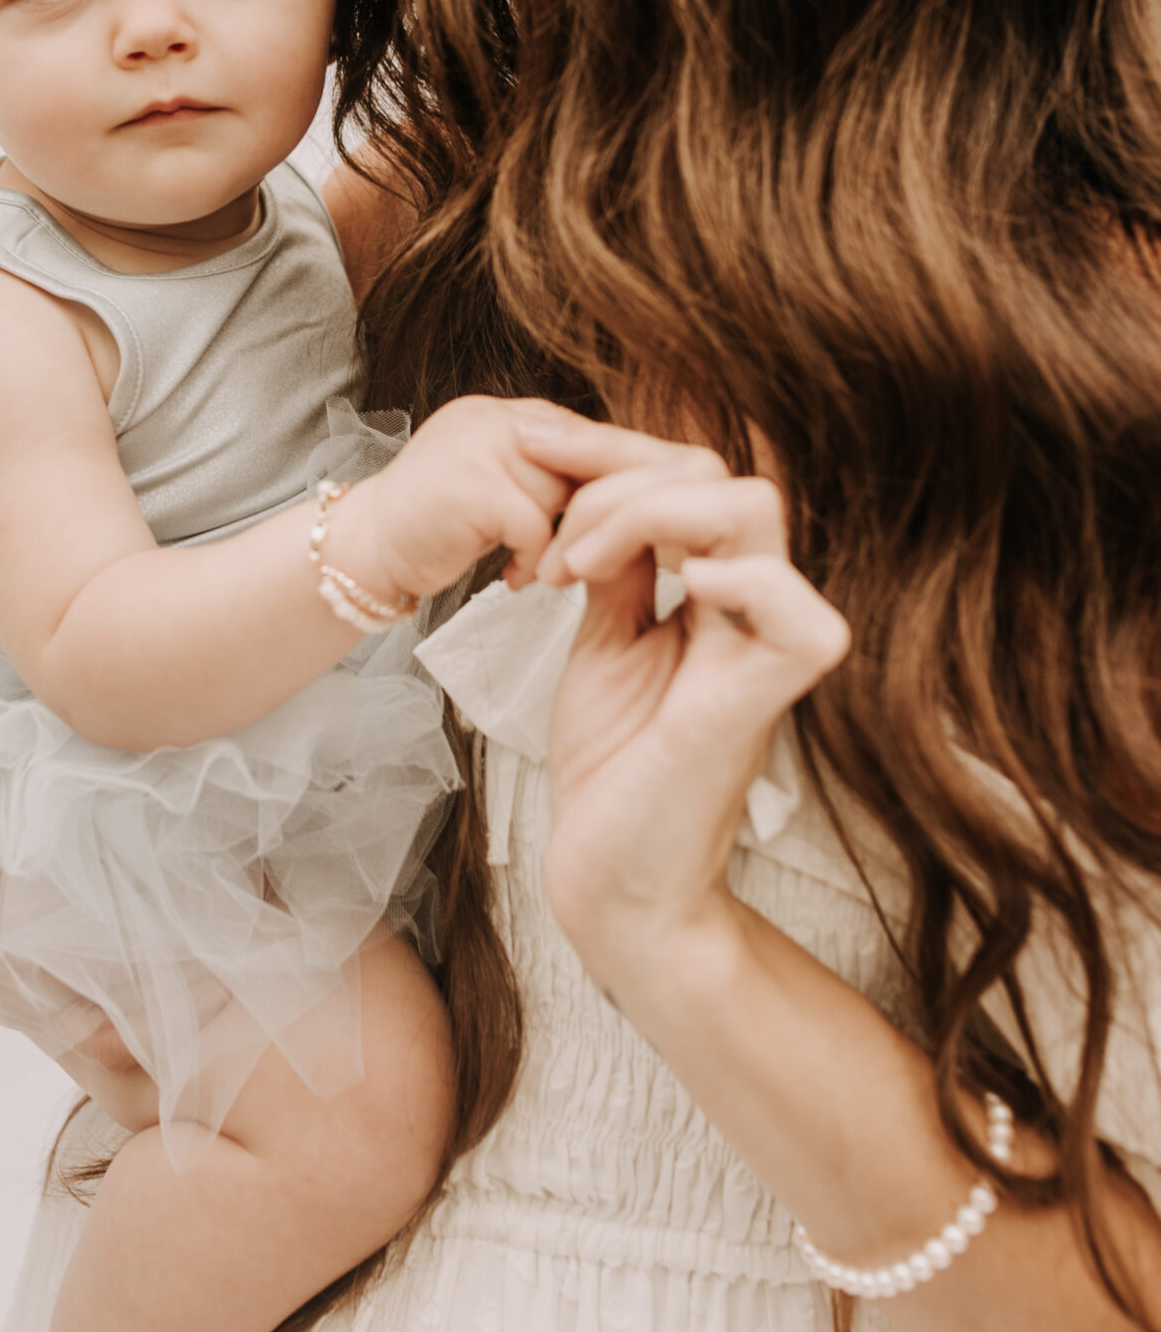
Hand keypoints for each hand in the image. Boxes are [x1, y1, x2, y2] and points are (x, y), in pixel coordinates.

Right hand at [326, 396, 580, 608]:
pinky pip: (536, 527)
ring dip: (553, 542)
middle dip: (573, 515)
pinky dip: (533, 561)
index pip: (573, 433)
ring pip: (560, 496)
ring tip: (527, 564)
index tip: (595, 525)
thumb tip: (611, 480)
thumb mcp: (484, 479)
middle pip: (575, 463)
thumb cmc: (429, 527)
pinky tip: (512, 579)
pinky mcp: (473, 486)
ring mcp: (477, 446)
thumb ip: (533, 467)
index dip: (592, 483)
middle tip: (560, 552)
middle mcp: (486, 417)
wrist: (361, 552)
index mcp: (491, 412)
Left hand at [512, 420, 850, 1005]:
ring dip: (647, 512)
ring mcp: (760, 651)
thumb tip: (600, 488)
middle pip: (728, 477)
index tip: (533, 453)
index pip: (694, 476)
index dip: (614, 452)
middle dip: (623, 476)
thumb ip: (617, 563)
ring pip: (754, 510)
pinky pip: (799, 616)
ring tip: (575, 567)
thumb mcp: (603, 638)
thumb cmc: (612, 768)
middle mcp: (749, 611)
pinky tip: (668, 589)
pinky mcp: (758, 702)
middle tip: (554, 539)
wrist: (610, 879)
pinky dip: (737, 580)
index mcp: (714, 593)